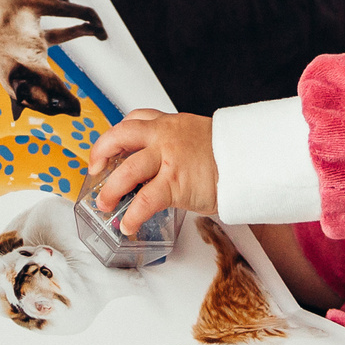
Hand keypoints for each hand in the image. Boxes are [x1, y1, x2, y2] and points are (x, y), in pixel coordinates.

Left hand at [85, 108, 217, 232]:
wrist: (250, 162)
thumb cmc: (228, 156)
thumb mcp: (197, 140)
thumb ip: (174, 147)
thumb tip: (158, 168)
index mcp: (170, 124)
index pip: (135, 120)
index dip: (116, 135)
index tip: (109, 149)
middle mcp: (165, 136)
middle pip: (120, 136)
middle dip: (100, 152)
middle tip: (95, 171)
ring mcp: (169, 158)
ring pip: (127, 170)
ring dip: (110, 190)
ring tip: (104, 204)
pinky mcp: (175, 183)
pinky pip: (145, 200)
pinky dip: (132, 215)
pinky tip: (128, 225)